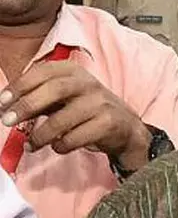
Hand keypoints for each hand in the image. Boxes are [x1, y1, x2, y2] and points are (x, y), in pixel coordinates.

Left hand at [0, 61, 150, 170]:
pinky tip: (58, 146)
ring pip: (63, 118)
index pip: (44, 71)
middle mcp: (88, 84)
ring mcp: (100, 103)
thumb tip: (6, 106)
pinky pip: (76, 137)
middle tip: (7, 121)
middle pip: (54, 89)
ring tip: (30, 144)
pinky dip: (61, 145)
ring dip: (40, 134)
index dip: (21, 85)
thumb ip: (39, 96)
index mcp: (74, 71)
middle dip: (27, 105)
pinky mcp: (108, 123)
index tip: (2, 101)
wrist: (125, 126)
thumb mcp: (65, 96)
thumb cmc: (86, 110)